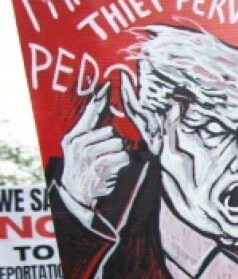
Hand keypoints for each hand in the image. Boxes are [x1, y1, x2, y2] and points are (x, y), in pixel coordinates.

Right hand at [59, 85, 127, 208]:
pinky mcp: (100, 168)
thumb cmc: (82, 166)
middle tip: (105, 157)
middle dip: (114, 144)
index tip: (106, 86)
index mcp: (74, 137)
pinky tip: (111, 172)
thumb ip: (89, 128)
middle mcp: (78, 144)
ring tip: (108, 164)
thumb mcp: (79, 146)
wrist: (76, 193)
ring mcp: (88, 156)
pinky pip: (122, 158)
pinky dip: (122, 165)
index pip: (88, 114)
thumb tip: (101, 104)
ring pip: (118, 144)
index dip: (98, 100)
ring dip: (119, 155)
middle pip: (111, 132)